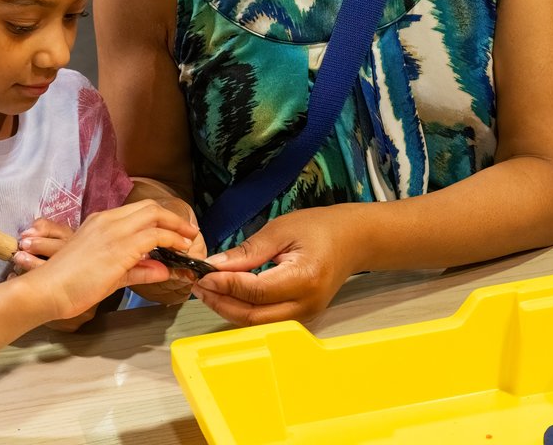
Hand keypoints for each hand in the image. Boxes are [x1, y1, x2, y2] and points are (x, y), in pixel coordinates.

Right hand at [17, 200, 197, 321]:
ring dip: (176, 227)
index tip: (175, 230)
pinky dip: (171, 241)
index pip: (138, 211)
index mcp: (101, 222)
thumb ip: (136, 269)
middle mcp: (108, 221)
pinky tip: (179, 250)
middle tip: (189, 232)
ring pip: (154, 216)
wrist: (48, 289)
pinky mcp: (120, 247)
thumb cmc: (68, 283)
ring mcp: (114, 231)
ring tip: (189, 240)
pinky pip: (153, 237)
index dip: (161, 218)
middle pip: (149, 207)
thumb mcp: (108, 273)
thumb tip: (162, 269)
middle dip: (173, 218)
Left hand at [192, 207, 358, 325]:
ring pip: (257, 323)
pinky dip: (243, 310)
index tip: (203, 274)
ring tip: (207, 290)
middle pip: (254, 316)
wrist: (353, 240)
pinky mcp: (302, 317)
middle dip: (221, 303)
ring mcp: (306, 315)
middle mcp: (307, 304)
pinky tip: (227, 295)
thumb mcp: (281, 230)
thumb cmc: (320, 228)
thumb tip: (215, 265)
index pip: (256, 291)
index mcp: (304, 278)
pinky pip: (266, 321)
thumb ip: (248, 252)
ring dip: (229, 309)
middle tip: (199, 285)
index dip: (225, 285)